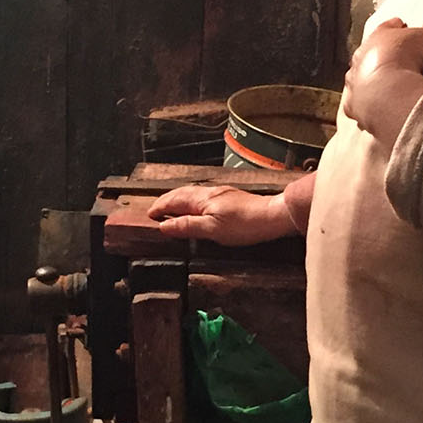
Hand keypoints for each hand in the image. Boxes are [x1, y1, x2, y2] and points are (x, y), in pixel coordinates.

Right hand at [147, 185, 295, 244]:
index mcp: (202, 199)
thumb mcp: (212, 230)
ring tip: (171, 208)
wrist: (273, 216)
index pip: (173, 200)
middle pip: (181, 193)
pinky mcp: (230, 198)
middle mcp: (209, 192)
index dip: (160, 207)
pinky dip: (191, 202)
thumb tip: (164, 225)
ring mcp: (221, 194)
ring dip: (178, 200)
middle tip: (155, 210)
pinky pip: (202, 197)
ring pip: (192, 194)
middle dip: (166, 201)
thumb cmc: (244, 224)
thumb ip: (187, 226)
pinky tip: (197, 208)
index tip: (149, 215)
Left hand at [342, 10, 422, 137]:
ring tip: (387, 85)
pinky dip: (366, 104)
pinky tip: (375, 108)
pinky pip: (358, 103)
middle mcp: (361, 57)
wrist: (387, 91)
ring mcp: (354, 81)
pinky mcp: (354, 104)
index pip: (387, 28)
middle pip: (371, 52)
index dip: (397, 27)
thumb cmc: (405, 57)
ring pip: (360, 77)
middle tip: (398, 60)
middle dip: (382, 54)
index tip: (403, 26)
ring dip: (371, 79)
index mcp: (377, 37)